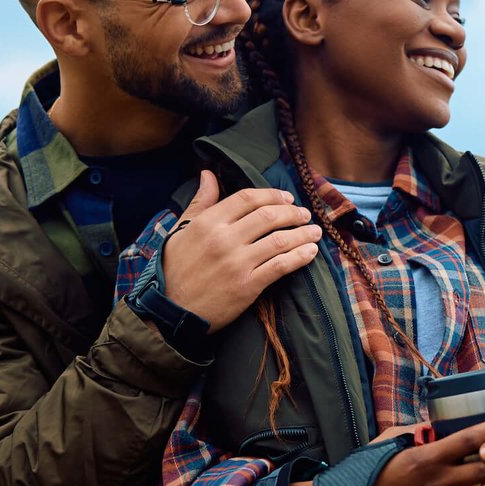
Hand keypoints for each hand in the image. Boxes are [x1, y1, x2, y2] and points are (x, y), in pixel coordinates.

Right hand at [161, 170, 321, 330]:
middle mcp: (223, 239)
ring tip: (314, 232)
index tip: (287, 198)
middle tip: (304, 215)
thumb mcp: (181, 230)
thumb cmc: (174, 269)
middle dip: (292, 212)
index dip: (272, 195)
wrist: (170, 311)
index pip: (247, 198)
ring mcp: (236, 262)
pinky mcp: (247, 285)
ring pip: (279, 240)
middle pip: (268, 216)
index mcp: (207, 222)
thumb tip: (208, 174)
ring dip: (303, 234)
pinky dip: (299, 257)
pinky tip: (310, 252)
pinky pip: (280, 266)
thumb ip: (200, 202)